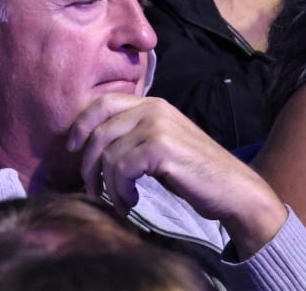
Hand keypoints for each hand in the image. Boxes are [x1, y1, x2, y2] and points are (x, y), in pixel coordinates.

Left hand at [68, 93, 288, 257]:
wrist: (234, 190)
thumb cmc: (194, 173)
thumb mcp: (160, 145)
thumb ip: (133, 136)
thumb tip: (90, 147)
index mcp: (151, 103)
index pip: (101, 104)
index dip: (80, 125)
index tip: (71, 149)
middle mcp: (153, 109)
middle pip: (99, 131)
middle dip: (87, 163)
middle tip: (92, 189)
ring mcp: (157, 126)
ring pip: (108, 154)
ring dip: (108, 185)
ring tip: (121, 201)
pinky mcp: (161, 148)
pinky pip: (121, 168)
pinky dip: (121, 190)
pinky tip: (132, 201)